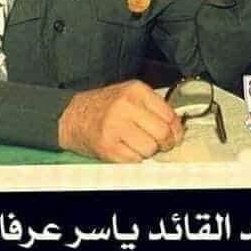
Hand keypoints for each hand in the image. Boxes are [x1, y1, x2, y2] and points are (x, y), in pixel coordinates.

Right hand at [58, 80, 184, 161]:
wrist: (72, 116)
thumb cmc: (104, 106)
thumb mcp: (129, 95)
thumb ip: (153, 106)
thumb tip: (177, 127)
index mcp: (135, 90)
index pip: (169, 115)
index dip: (176, 130)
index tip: (174, 135)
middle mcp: (125, 106)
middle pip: (162, 133)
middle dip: (165, 143)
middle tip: (160, 144)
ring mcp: (115, 126)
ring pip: (150, 148)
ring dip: (148, 151)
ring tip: (138, 144)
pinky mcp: (107, 146)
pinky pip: (134, 160)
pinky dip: (134, 158)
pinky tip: (126, 149)